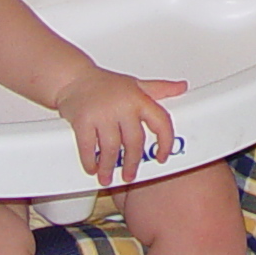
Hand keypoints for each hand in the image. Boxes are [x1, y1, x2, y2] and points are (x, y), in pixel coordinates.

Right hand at [52, 64, 188, 184]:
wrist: (73, 77)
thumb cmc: (105, 83)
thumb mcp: (136, 84)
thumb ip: (159, 89)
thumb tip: (181, 88)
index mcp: (139, 98)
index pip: (161, 122)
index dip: (166, 142)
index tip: (162, 157)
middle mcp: (123, 106)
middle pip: (135, 142)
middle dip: (132, 163)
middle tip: (129, 175)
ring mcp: (103, 114)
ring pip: (112, 149)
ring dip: (109, 167)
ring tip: (107, 177)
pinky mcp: (82, 120)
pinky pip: (88, 147)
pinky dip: (90, 161)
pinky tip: (92, 167)